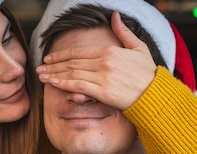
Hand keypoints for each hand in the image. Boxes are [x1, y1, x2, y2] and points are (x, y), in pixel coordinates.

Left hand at [36, 11, 156, 109]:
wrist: (156, 94)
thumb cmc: (149, 74)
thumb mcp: (139, 48)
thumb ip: (124, 33)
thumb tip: (115, 15)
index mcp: (110, 50)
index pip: (80, 52)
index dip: (62, 55)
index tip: (50, 58)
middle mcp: (104, 61)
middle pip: (72, 62)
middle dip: (53, 65)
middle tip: (40, 68)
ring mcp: (103, 76)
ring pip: (72, 73)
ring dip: (54, 75)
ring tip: (42, 77)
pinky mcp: (103, 91)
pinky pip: (78, 85)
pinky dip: (63, 84)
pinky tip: (53, 84)